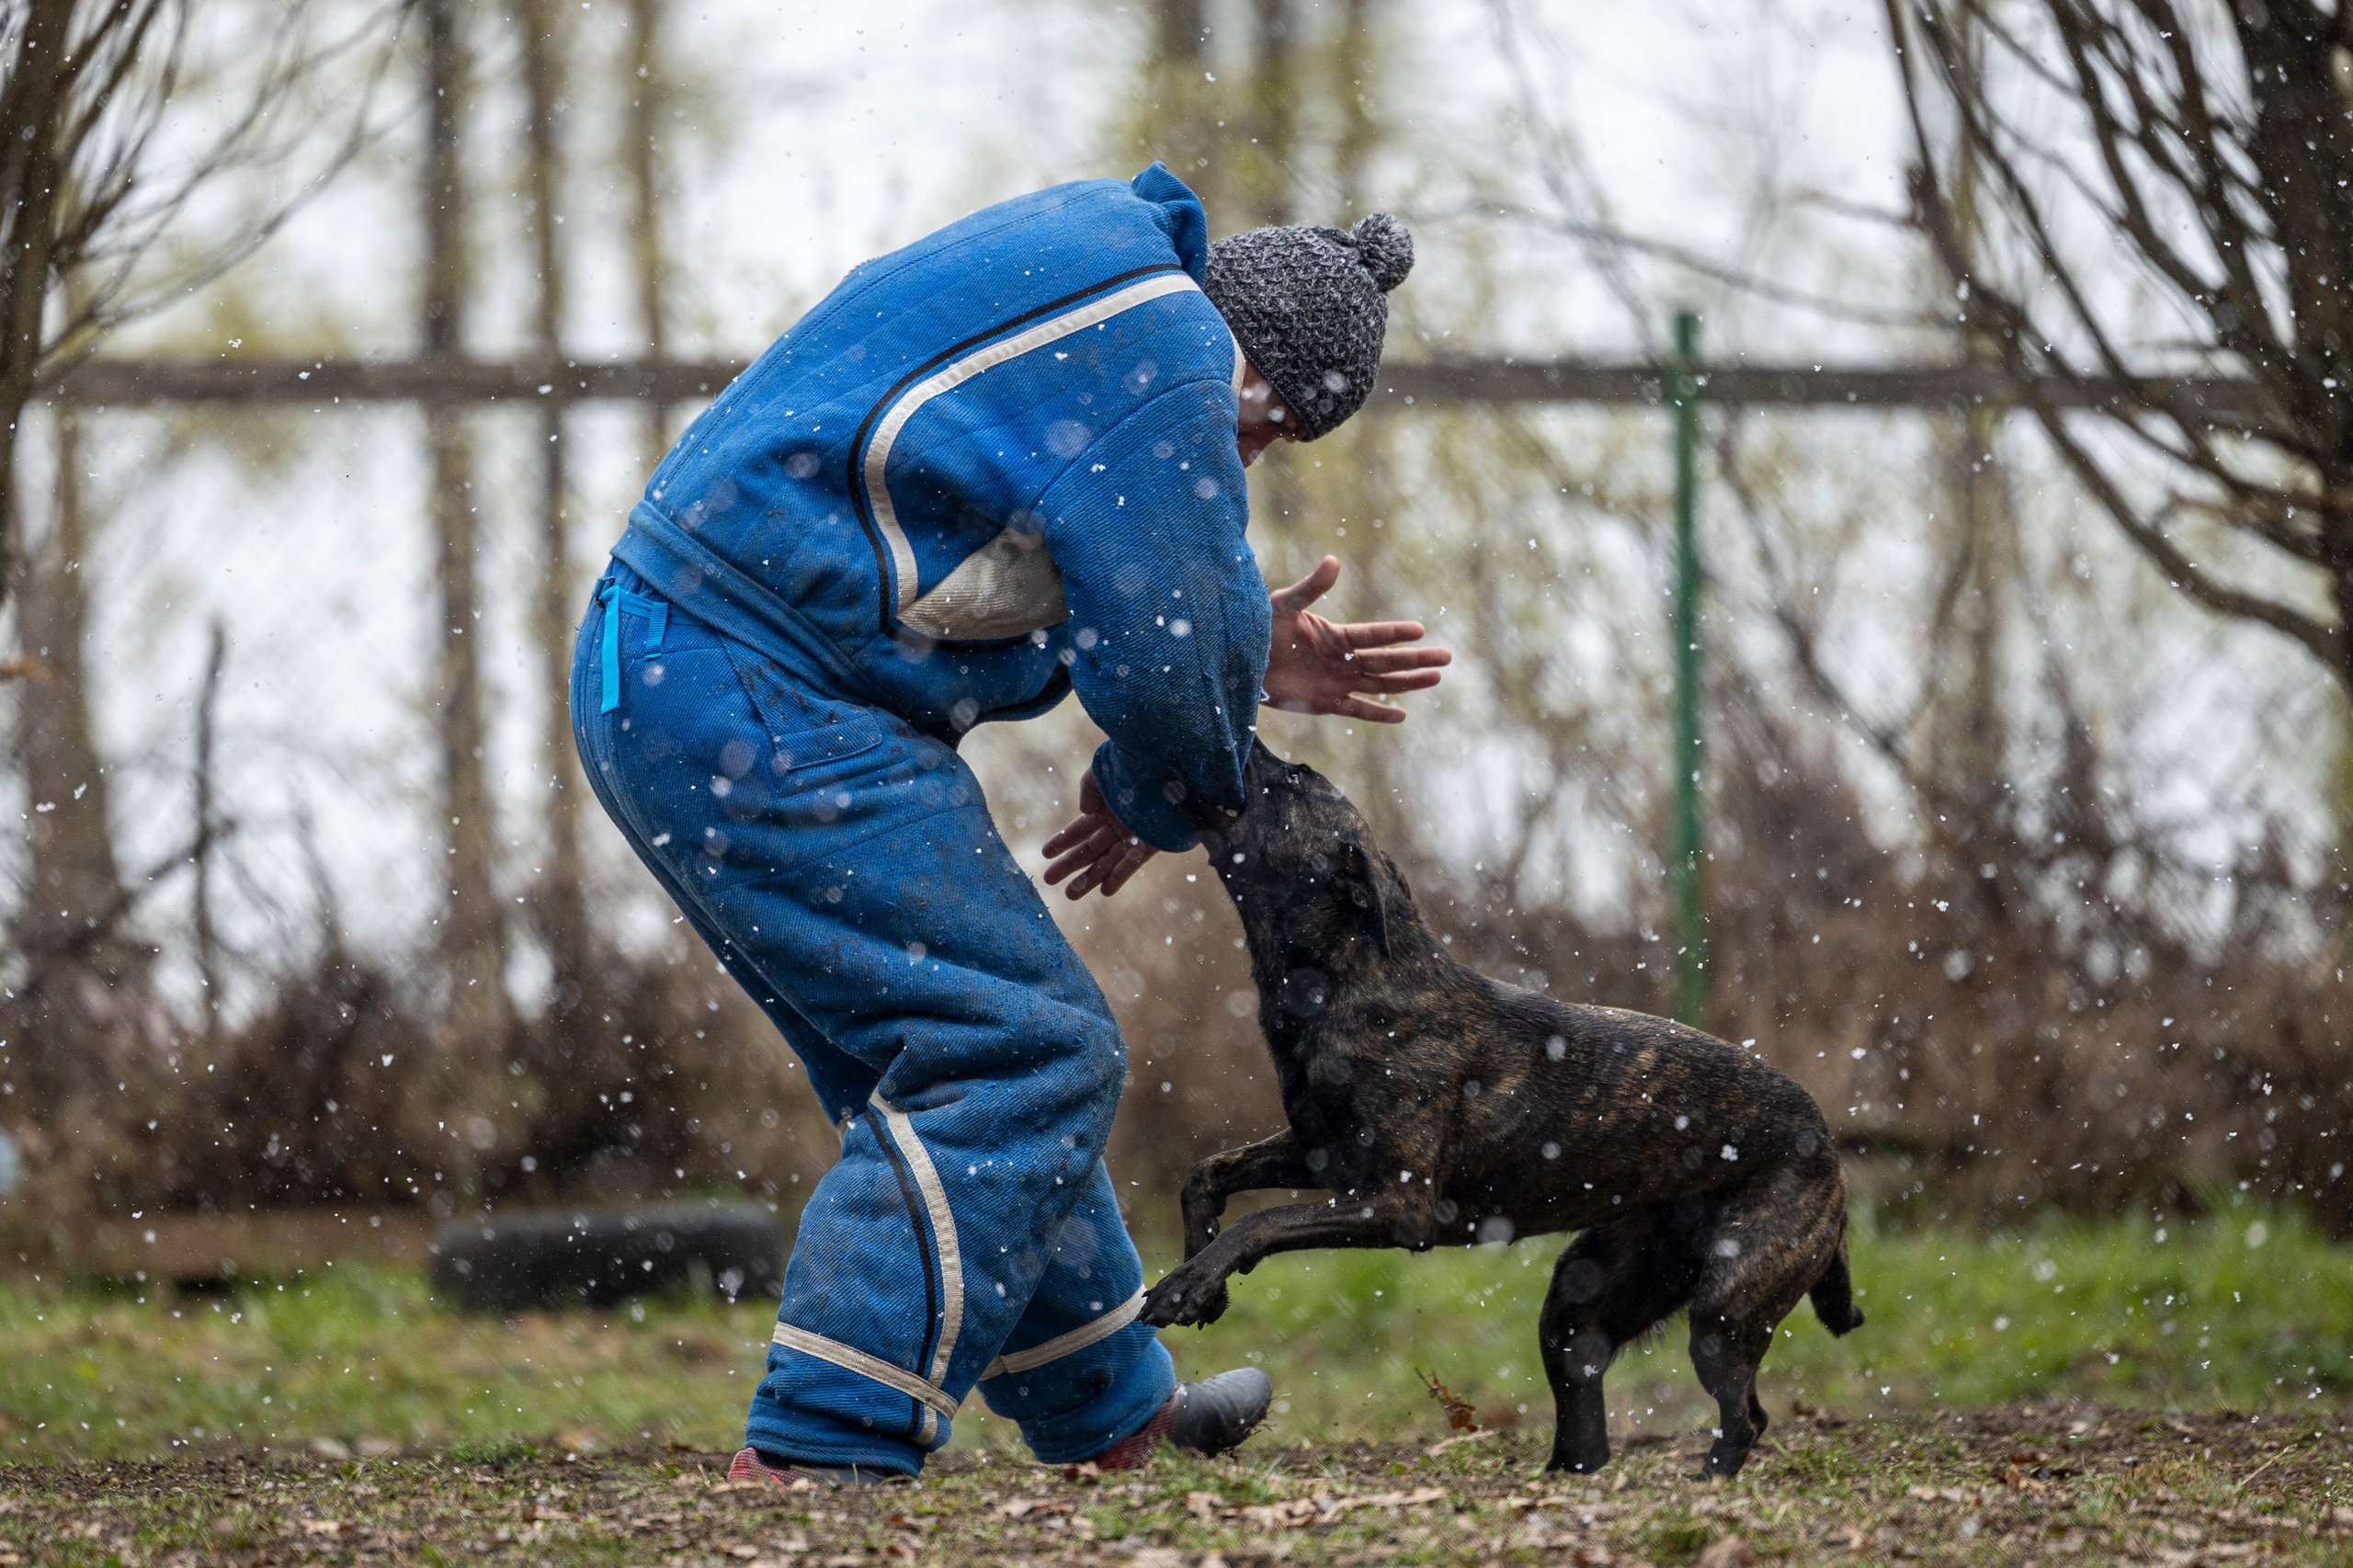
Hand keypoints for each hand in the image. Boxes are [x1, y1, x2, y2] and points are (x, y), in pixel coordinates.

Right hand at [1042, 768, 1158, 899]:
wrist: (1173, 761)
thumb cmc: (1137, 761)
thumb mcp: (1103, 770)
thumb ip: (1089, 789)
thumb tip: (1084, 812)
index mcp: (1107, 805)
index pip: (1082, 828)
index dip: (1063, 841)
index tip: (1046, 853)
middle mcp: (1119, 821)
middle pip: (1091, 848)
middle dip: (1070, 865)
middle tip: (1049, 880)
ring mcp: (1136, 833)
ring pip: (1109, 860)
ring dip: (1091, 877)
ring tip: (1071, 894)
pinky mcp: (1154, 842)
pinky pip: (1134, 862)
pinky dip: (1120, 875)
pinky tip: (1106, 891)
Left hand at [1263, 556, 1449, 721]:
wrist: (1240, 661)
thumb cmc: (1259, 629)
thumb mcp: (1284, 605)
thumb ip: (1311, 587)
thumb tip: (1334, 560)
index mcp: (1335, 635)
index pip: (1373, 635)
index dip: (1395, 633)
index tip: (1420, 630)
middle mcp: (1342, 659)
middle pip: (1386, 661)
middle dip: (1416, 659)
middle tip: (1447, 657)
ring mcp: (1336, 682)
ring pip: (1380, 684)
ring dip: (1407, 683)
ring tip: (1436, 678)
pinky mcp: (1325, 703)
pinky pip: (1356, 709)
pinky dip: (1378, 713)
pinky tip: (1402, 715)